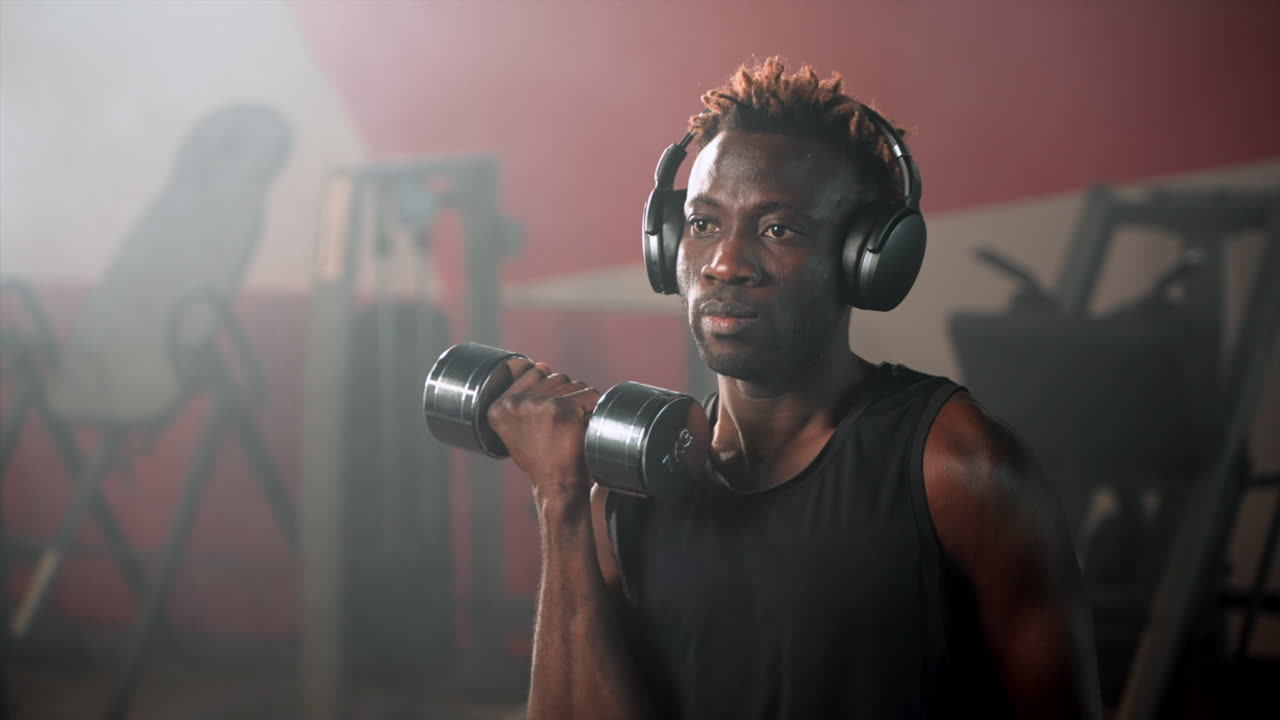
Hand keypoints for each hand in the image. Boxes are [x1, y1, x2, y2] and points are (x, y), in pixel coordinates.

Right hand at [486, 358, 600, 492]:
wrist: (557, 487)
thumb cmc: (542, 458)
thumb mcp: (519, 429)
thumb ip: (524, 395)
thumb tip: (541, 364)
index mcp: (499, 408)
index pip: (532, 372)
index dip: (547, 391)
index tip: (549, 416)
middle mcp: (515, 404)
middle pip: (554, 376)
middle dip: (565, 396)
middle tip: (562, 426)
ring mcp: (540, 405)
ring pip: (573, 383)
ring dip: (579, 402)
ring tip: (572, 428)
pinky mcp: (563, 409)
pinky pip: (589, 394)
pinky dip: (594, 408)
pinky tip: (584, 427)